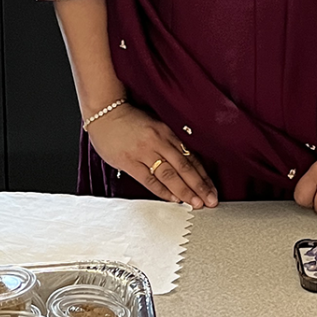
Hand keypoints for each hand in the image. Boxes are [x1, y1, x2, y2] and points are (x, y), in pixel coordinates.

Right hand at [85, 105, 217, 208]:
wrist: (104, 112)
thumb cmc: (129, 120)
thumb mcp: (154, 125)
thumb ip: (168, 142)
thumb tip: (185, 163)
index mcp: (166, 132)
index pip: (190, 156)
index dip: (203, 175)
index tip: (212, 188)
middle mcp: (158, 141)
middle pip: (184, 167)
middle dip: (199, 186)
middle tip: (211, 200)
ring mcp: (143, 152)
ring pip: (169, 175)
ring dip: (184, 191)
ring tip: (196, 203)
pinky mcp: (129, 161)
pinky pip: (149, 179)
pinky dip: (162, 191)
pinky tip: (173, 199)